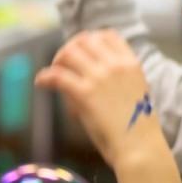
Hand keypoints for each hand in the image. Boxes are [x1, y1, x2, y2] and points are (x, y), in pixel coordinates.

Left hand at [34, 30, 157, 168]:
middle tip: (62, 62)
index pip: (108, 35)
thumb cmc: (139, 128)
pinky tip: (41, 83)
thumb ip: (120, 80)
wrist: (140, 147)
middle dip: (70, 47)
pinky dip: (45, 77)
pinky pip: (57, 75)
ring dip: (57, 60)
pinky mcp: (85, 93)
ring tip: (52, 72)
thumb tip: (93, 79)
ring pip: (69, 53)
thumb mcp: (138, 93)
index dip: (91, 38)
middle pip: (85, 40)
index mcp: (131, 64)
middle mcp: (115, 65)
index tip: (82, 49)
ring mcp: (99, 77)